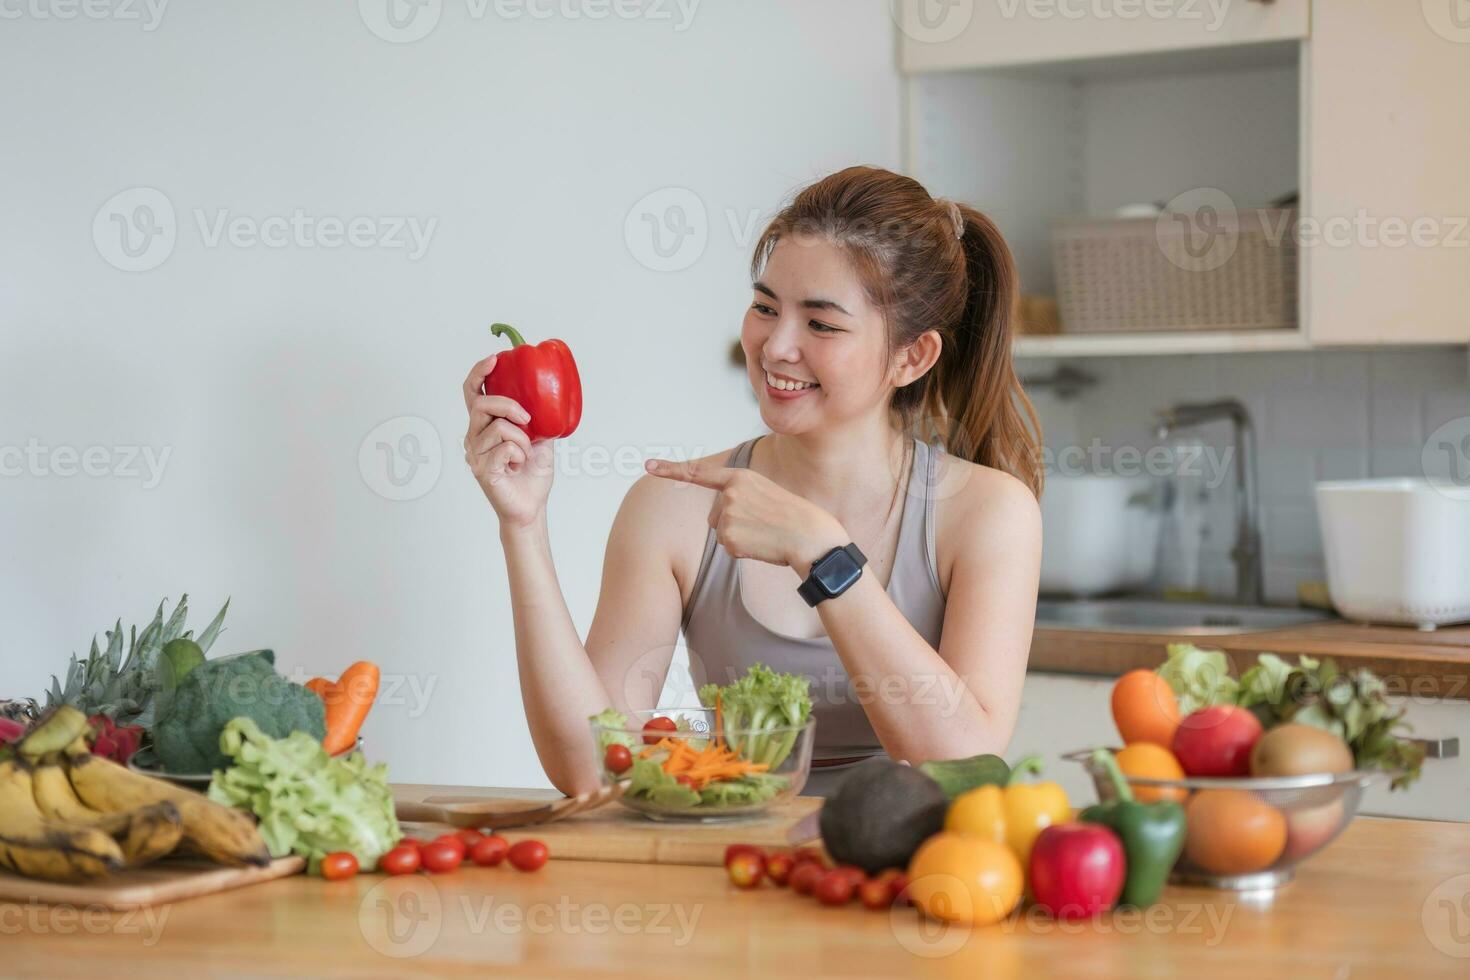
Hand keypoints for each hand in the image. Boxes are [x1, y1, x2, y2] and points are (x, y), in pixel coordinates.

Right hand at [463, 354, 553, 529]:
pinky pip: (504, 448)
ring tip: (526, 455)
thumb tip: (550, 395)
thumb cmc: (532, 474)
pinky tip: (519, 466)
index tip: (495, 359)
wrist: (532, 506)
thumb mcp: (540, 438)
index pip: (472, 393)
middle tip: (527, 419)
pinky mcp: (481, 470)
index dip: (479, 373)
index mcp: (484, 426)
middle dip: (508, 405)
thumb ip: (538, 417)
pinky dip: (520, 454)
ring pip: (498, 428)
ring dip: (522, 440)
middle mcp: (473, 437)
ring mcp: (474, 454)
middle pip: (482, 404)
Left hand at [645, 457, 848, 574]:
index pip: (699, 473)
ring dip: (740, 538)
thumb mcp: (765, 493)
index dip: (671, 469)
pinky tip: (762, 545)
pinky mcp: (730, 537)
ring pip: (721, 534)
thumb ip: (739, 496)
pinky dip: (744, 551)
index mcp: (739, 477)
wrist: (810, 536)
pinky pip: (729, 549)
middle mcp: (729, 493)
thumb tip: (718, 519)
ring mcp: (728, 515)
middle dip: (733, 524)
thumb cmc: (792, 516)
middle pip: (715, 516)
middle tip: (762, 523)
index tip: (648, 466)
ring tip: (765, 533)